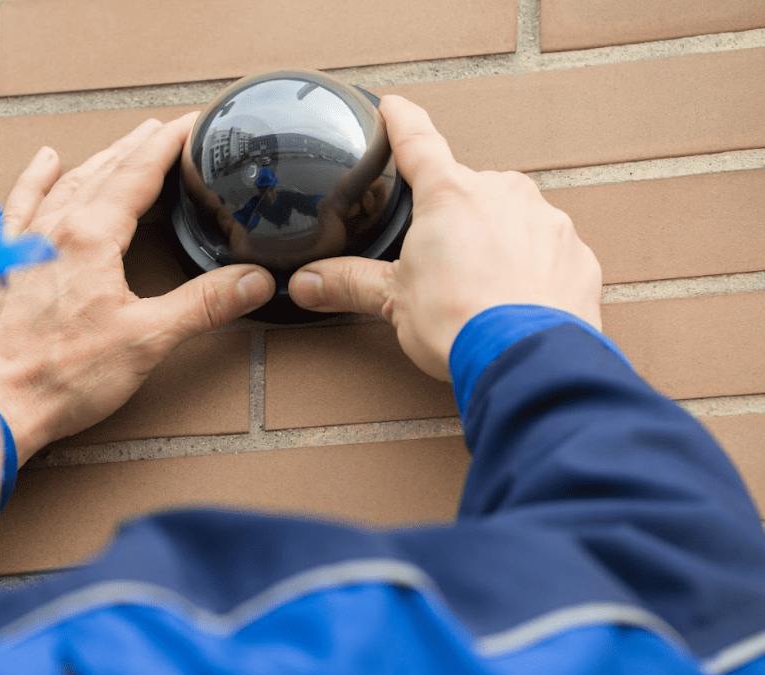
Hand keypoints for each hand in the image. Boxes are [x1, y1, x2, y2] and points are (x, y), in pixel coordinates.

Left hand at [0, 114, 275, 464]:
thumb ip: (203, 306)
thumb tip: (252, 282)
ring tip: (122, 144)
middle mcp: (55, 230)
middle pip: (104, 171)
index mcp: (91, 236)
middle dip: (140, 147)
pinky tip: (42, 165)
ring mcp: (25, 245)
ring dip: (98, 159)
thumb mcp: (147, 340)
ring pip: (66, 184)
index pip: (139, 173)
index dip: (169, 144)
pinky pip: (19, 206)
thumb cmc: (57, 376)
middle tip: (166, 131)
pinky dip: (34, 181)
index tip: (192, 125)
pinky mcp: (3, 267)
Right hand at [287, 95, 601, 381]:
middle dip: (454, 219)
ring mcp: (545, 221)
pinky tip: (515, 303)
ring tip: (479, 291)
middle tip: (439, 262)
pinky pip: (547, 251)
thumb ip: (349, 283)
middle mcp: (502, 194)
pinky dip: (531, 271)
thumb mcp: (392, 300)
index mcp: (449, 194)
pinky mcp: (576, 254)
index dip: (401, 121)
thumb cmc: (461, 321)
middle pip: (467, 191)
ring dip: (495, 244)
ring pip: (511, 219)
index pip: (417, 142)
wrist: (526, 359)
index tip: (394, 106)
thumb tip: (307, 283)